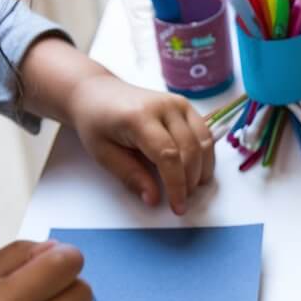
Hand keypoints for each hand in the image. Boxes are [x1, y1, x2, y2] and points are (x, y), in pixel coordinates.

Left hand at [68, 74, 213, 215]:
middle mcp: (164, 107)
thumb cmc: (97, 122)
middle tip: (181, 200)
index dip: (176, 185)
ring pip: (203, 144)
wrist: (96, 93)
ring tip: (189, 187)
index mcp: (139, 117)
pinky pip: (205, 136)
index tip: (178, 207)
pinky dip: (205, 157)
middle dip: (190, 182)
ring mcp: (178, 104)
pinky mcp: (185, 107)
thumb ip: (131, 176)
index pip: (168, 156)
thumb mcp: (104, 154)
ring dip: (201, 171)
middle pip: (190, 151)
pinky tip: (195, 171)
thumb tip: (154, 199)